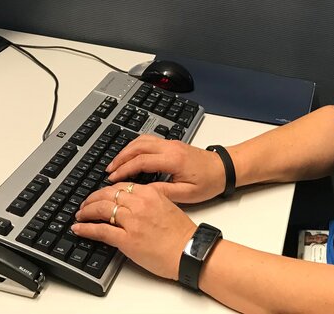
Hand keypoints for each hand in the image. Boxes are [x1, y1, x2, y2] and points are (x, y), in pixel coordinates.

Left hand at [72, 183, 196, 279]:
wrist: (189, 252)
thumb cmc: (182, 234)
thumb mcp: (167, 206)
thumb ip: (150, 200)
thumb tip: (133, 202)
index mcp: (150, 193)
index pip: (121, 186)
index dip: (107, 189)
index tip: (101, 194)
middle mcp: (139, 204)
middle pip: (108, 194)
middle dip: (92, 198)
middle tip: (85, 204)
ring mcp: (132, 221)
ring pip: (101, 209)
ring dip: (86, 211)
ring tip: (80, 214)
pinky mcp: (127, 240)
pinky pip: (101, 231)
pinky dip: (86, 228)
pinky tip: (79, 228)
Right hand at [106, 135, 225, 203]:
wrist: (224, 168)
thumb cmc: (209, 182)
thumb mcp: (187, 194)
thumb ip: (163, 192)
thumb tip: (142, 192)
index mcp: (173, 159)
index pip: (141, 161)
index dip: (124, 170)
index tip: (113, 178)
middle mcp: (170, 147)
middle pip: (138, 147)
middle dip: (120, 158)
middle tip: (108, 170)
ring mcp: (171, 143)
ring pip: (142, 140)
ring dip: (126, 150)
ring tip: (116, 163)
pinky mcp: (172, 144)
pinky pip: (148, 140)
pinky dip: (135, 146)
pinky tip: (130, 155)